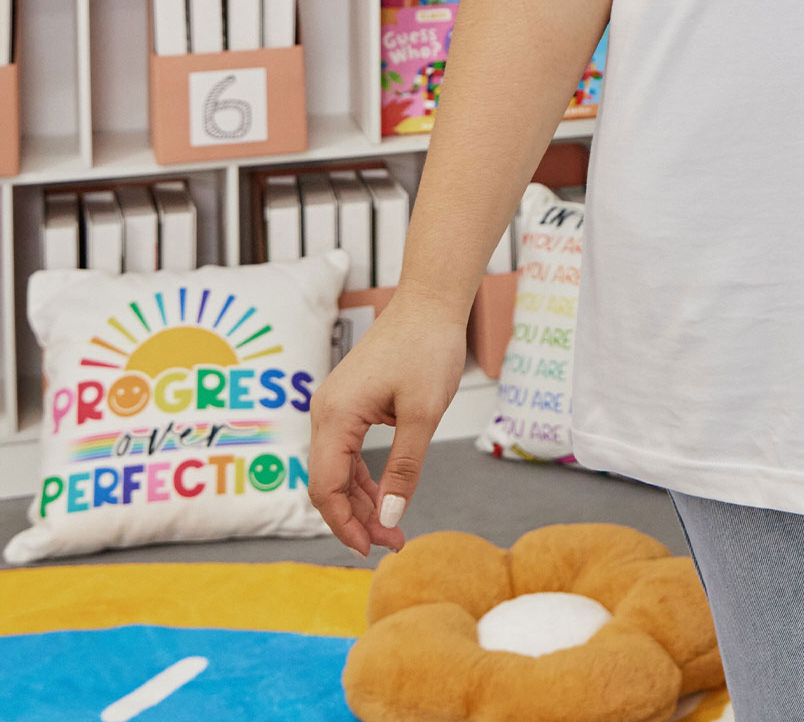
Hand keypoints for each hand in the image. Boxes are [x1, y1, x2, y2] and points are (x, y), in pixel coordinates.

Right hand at [307, 294, 468, 556]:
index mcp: (335, 416)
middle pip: (328, 483)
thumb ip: (404, 467)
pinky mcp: (349, 403)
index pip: (325, 488)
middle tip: (393, 541)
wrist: (431, 302)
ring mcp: (334, 407)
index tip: (373, 549)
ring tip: (391, 527)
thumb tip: (388, 517)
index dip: (346, 525)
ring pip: (337, 469)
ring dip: (362, 500)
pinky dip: (365, 477)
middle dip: (357, 518)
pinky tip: (385, 495)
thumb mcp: (424, 413)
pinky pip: (348, 451)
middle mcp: (325, 413)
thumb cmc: (429, 348)